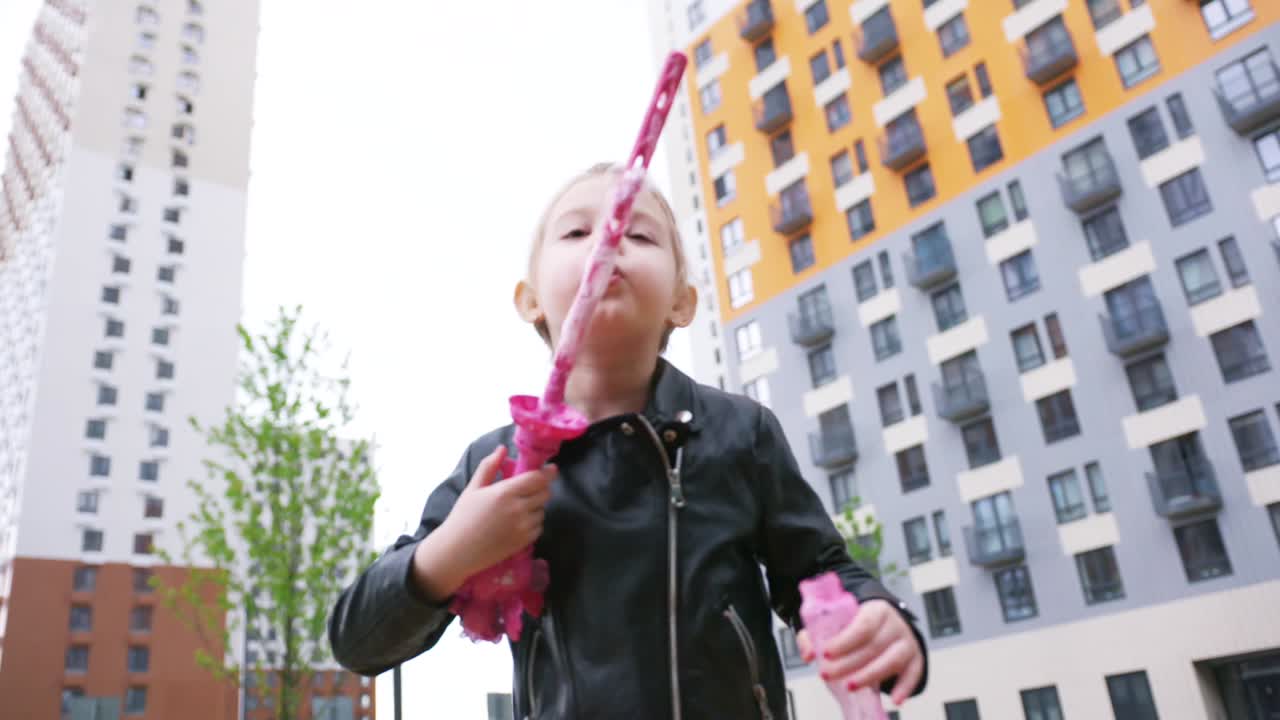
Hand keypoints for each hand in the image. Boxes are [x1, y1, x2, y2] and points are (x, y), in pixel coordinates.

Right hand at [412, 446, 555, 600]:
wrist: (458, 550)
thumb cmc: (463, 517)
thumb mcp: (473, 488)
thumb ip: (489, 466)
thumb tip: (502, 448)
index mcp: (505, 492)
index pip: (538, 478)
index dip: (548, 473)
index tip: (551, 469)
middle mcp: (518, 508)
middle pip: (545, 493)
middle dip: (541, 488)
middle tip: (529, 490)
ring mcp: (523, 526)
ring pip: (542, 510)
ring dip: (536, 506)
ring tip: (519, 508)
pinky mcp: (524, 541)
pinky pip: (539, 527)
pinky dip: (533, 522)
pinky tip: (518, 523)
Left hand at [800, 600, 923, 704]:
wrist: (888, 624)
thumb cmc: (860, 626)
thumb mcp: (838, 623)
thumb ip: (817, 635)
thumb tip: (808, 654)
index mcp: (876, 610)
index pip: (862, 625)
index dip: (844, 641)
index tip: (825, 653)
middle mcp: (895, 624)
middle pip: (873, 646)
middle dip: (848, 663)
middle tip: (827, 674)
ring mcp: (907, 642)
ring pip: (892, 660)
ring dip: (870, 675)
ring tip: (850, 686)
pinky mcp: (915, 658)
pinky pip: (913, 673)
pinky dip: (905, 687)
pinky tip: (895, 700)